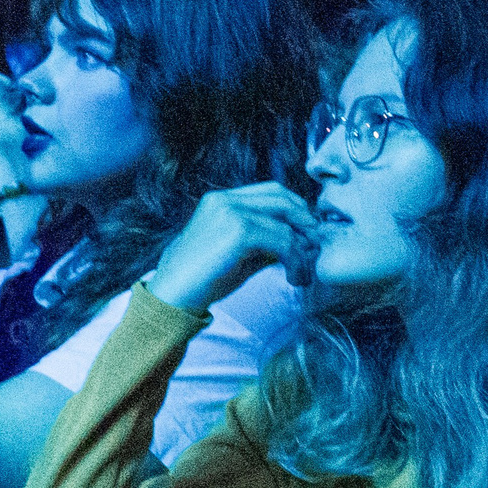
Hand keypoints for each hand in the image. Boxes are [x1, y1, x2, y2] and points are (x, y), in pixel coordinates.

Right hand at [148, 182, 321, 311]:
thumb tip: (301, 242)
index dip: (296, 209)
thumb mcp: (239, 253)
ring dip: (302, 251)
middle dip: (305, 223)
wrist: (173, 296)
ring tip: (302, 274)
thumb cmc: (203, 279)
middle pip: (283, 198)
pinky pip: (283, 242)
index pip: (271, 191)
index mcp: (221, 200)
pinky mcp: (239, 230)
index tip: (308, 234)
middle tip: (315, 249)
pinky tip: (294, 278)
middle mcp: (226, 200)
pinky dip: (295, 261)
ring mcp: (231, 212)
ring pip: (286, 224)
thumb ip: (266, 241)